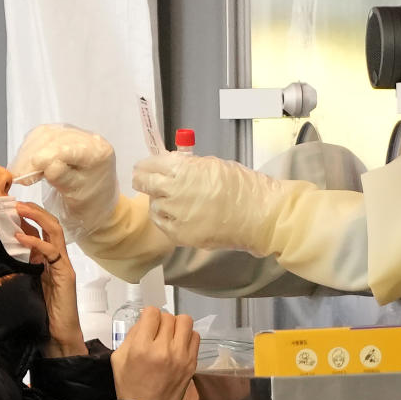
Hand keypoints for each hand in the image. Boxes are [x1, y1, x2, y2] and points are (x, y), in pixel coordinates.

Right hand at [9, 124, 118, 238]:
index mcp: (98, 153)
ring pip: (44, 135)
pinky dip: (29, 150)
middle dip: (31, 157)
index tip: (26, 173)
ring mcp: (76, 135)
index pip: (67, 148)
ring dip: (27, 154)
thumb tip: (46, 164)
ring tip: (19, 174)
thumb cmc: (90, 205)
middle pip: (53, 138)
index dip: (44, 157)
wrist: (96, 205)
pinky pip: (41, 137)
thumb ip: (63, 179)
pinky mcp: (64, 137)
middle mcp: (89, 139)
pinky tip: (24, 165)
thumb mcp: (77, 197)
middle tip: (18, 177)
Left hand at [14, 202, 86, 357]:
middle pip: (51, 225)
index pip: (42, 230)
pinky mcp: (65, 275)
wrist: (58, 336)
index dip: (29, 216)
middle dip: (34, 211)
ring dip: (37, 217)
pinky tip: (20, 237)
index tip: (10, 207)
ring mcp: (63, 265)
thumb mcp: (25, 283)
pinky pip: (52, 251)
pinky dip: (36, 241)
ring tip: (19, 210)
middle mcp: (58, 259)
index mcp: (48, 260)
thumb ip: (19, 266)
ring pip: (55, 231)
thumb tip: (1, 251)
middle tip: (15, 203)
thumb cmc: (41, 313)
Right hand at [111, 307, 199, 399]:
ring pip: (185, 322)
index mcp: (142, 347)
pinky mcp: (192, 363)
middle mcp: (164, 349)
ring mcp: (181, 356)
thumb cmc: (130, 386)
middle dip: (161, 321)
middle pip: (168, 316)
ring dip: (176, 325)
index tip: (147, 324)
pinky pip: (195, 337)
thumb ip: (131, 335)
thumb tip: (145, 322)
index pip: (152, 313)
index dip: (148, 316)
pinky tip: (179, 346)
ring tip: (170, 336)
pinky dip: (187, 337)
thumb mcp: (119, 359)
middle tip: (157, 333)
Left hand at [132, 152, 283, 253]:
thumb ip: (190, 166)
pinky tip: (169, 215)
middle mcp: (174, 190)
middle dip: (142, 180)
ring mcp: (176, 214)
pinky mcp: (181, 235)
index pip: (152, 164)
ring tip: (164, 199)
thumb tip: (173, 165)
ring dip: (157, 201)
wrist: (259, 215)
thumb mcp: (214, 165)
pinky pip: (163, 225)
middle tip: (141, 180)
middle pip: (145, 184)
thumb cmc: (243, 186)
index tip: (143, 167)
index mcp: (183, 169)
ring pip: (154, 206)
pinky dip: (163, 219)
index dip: (146, 165)